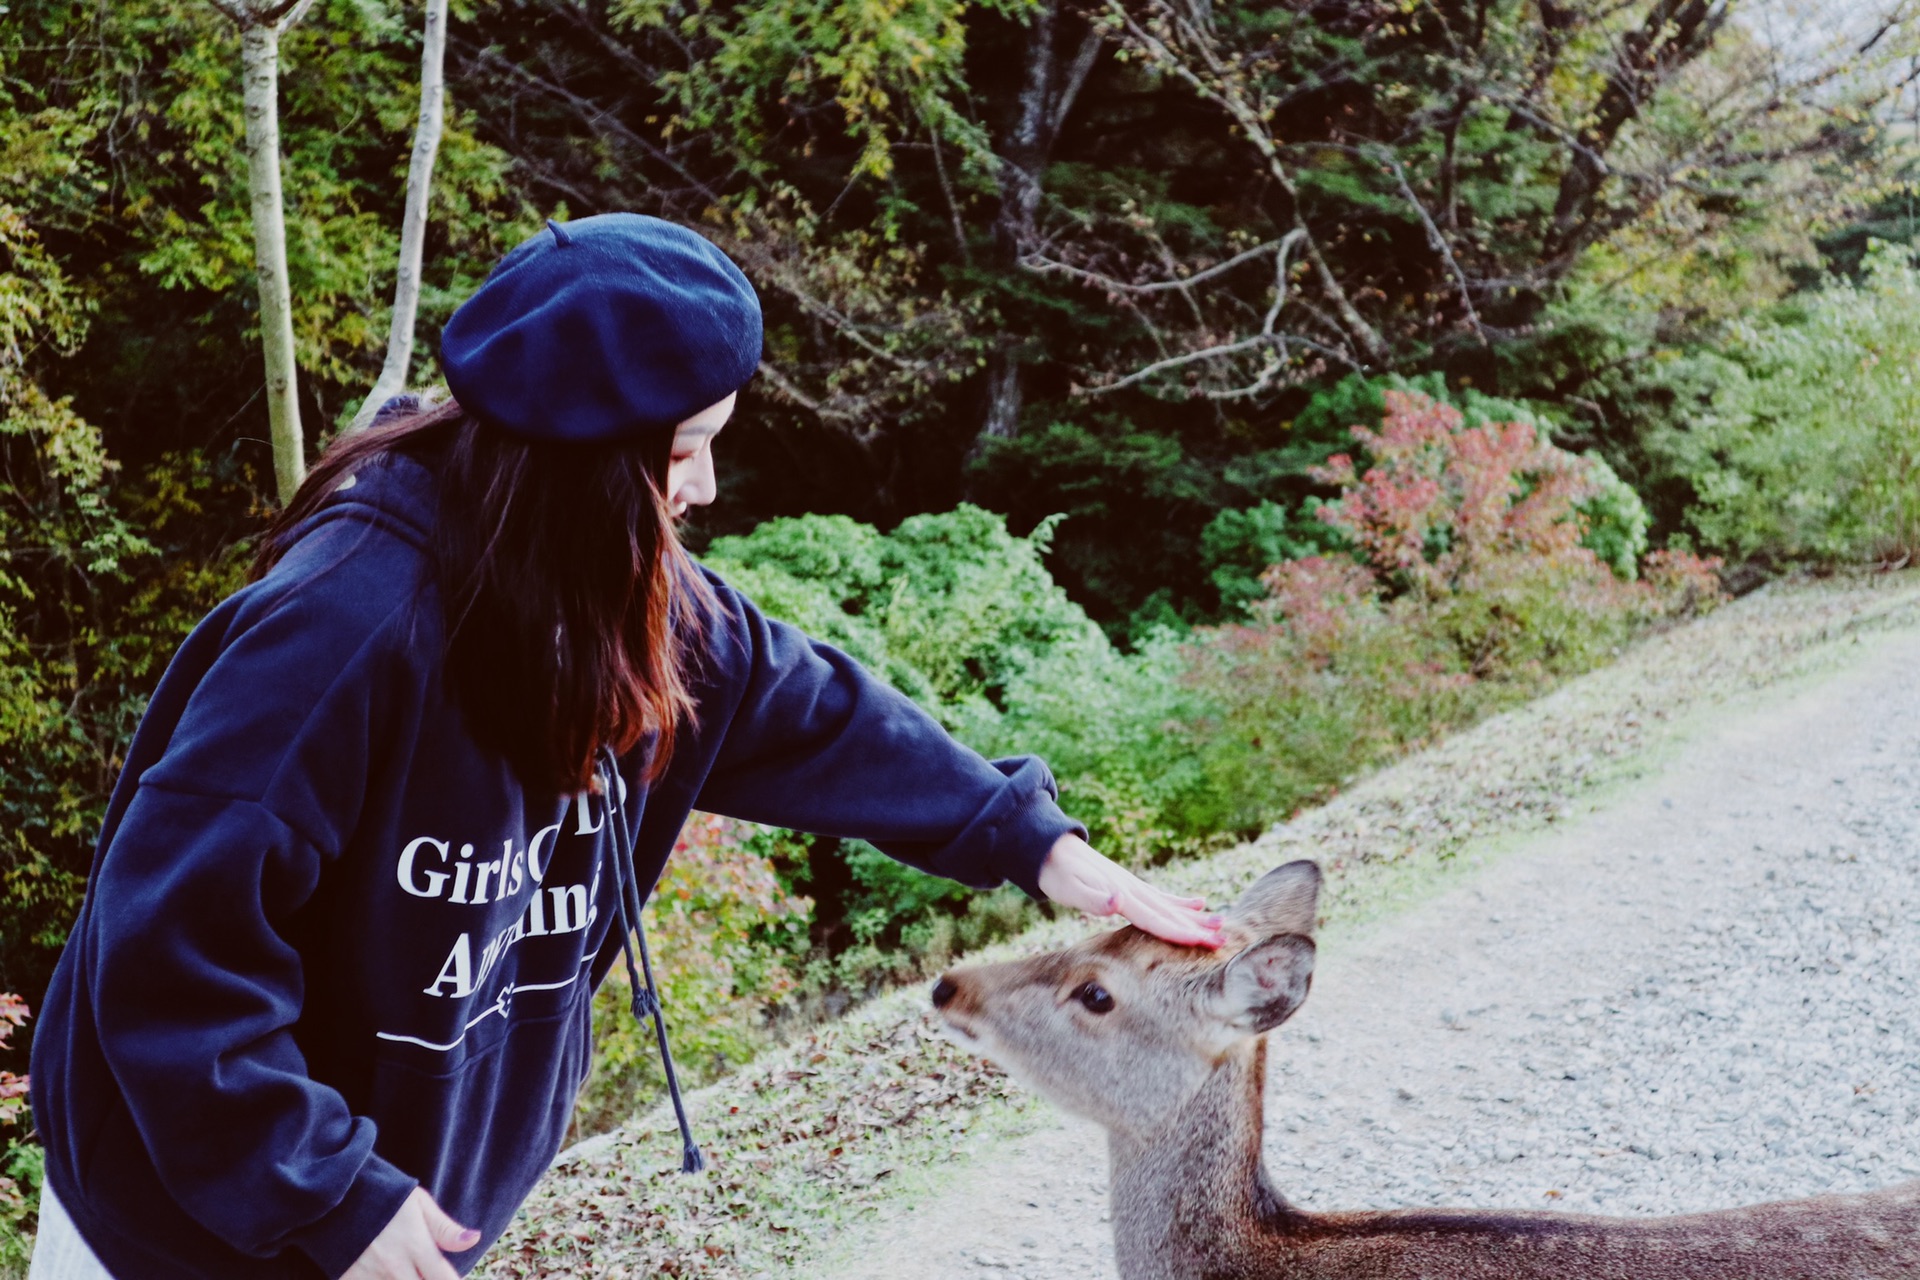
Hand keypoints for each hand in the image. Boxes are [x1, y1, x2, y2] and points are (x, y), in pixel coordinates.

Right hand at [343, 1187, 479, 1279]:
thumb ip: (445, 1229)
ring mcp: (370, 1278)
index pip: (445, 1279)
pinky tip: (390, 1276)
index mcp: (415, 1245)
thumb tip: (475, 1239)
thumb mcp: (418, 1204)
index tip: (451, 1277)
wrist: (334, 1197)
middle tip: (428, 1273)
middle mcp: (394, 1266)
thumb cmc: (383, 1197)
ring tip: (409, 1272)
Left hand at [1037, 833, 1223, 947]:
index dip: (1180, 931)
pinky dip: (1180, 903)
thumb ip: (1093, 897)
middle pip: (1170, 914)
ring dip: (1196, 918)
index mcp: (1122, 895)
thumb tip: (1118, 901)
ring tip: (1222, 925)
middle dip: (1197, 929)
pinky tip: (1197, 903)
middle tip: (1225, 941)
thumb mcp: (1068, 887)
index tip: (1204, 942)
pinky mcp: (1129, 885)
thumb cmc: (1057, 873)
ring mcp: (1133, 886)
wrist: (1050, 847)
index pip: (1155, 918)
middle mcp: (1133, 890)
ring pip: (1170, 905)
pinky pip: (1161, 897)